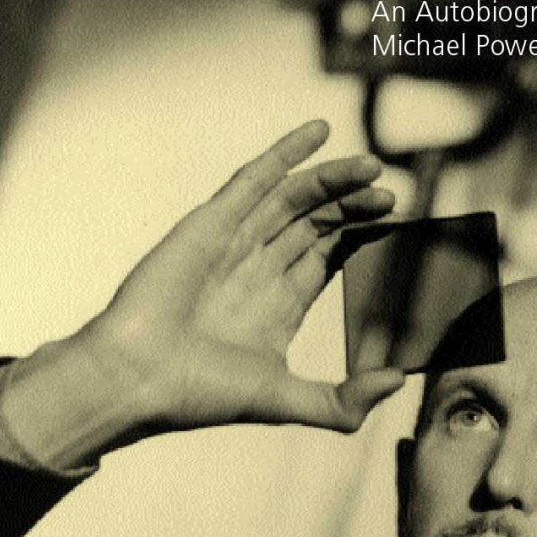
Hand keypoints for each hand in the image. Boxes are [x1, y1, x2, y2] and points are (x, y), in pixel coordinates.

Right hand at [82, 121, 404, 432]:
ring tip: (372, 169)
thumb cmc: (199, 395)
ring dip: (333, 179)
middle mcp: (257, 269)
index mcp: (277, 305)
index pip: (328, 257)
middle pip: (317, 223)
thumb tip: (399, 382)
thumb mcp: (287, 402)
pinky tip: (320, 132)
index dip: (359, 237)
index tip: (394, 223)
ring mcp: (234, 242)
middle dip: (353, 207)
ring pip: (294, 197)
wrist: (138, 379)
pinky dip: (285, 153)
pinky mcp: (212, 222)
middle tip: (391, 197)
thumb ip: (344, 403)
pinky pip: (254, 179)